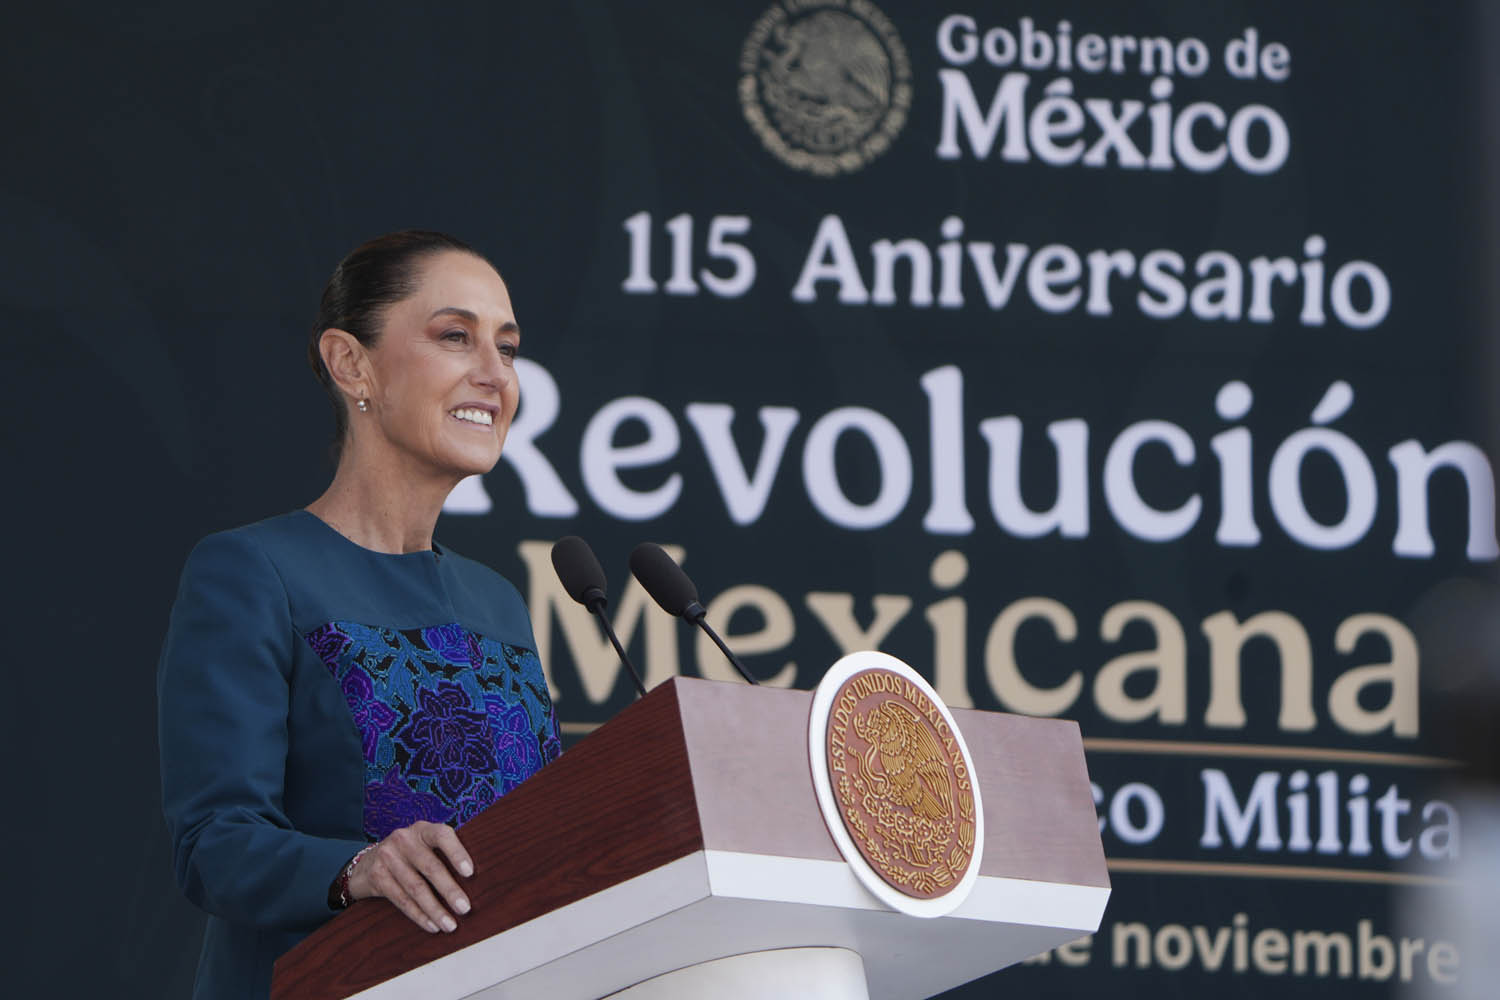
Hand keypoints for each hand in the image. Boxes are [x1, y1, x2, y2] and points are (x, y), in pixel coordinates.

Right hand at [346, 821, 475, 933]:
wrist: (366, 864)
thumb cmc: (409, 857)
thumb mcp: (423, 847)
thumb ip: (444, 855)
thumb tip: (479, 882)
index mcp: (422, 829)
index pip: (442, 835)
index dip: (457, 852)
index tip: (470, 872)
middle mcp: (404, 839)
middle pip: (430, 867)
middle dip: (450, 890)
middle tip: (465, 908)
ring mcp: (388, 856)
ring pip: (416, 887)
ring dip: (435, 909)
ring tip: (450, 925)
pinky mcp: (377, 876)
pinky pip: (401, 899)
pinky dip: (419, 915)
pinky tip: (432, 925)